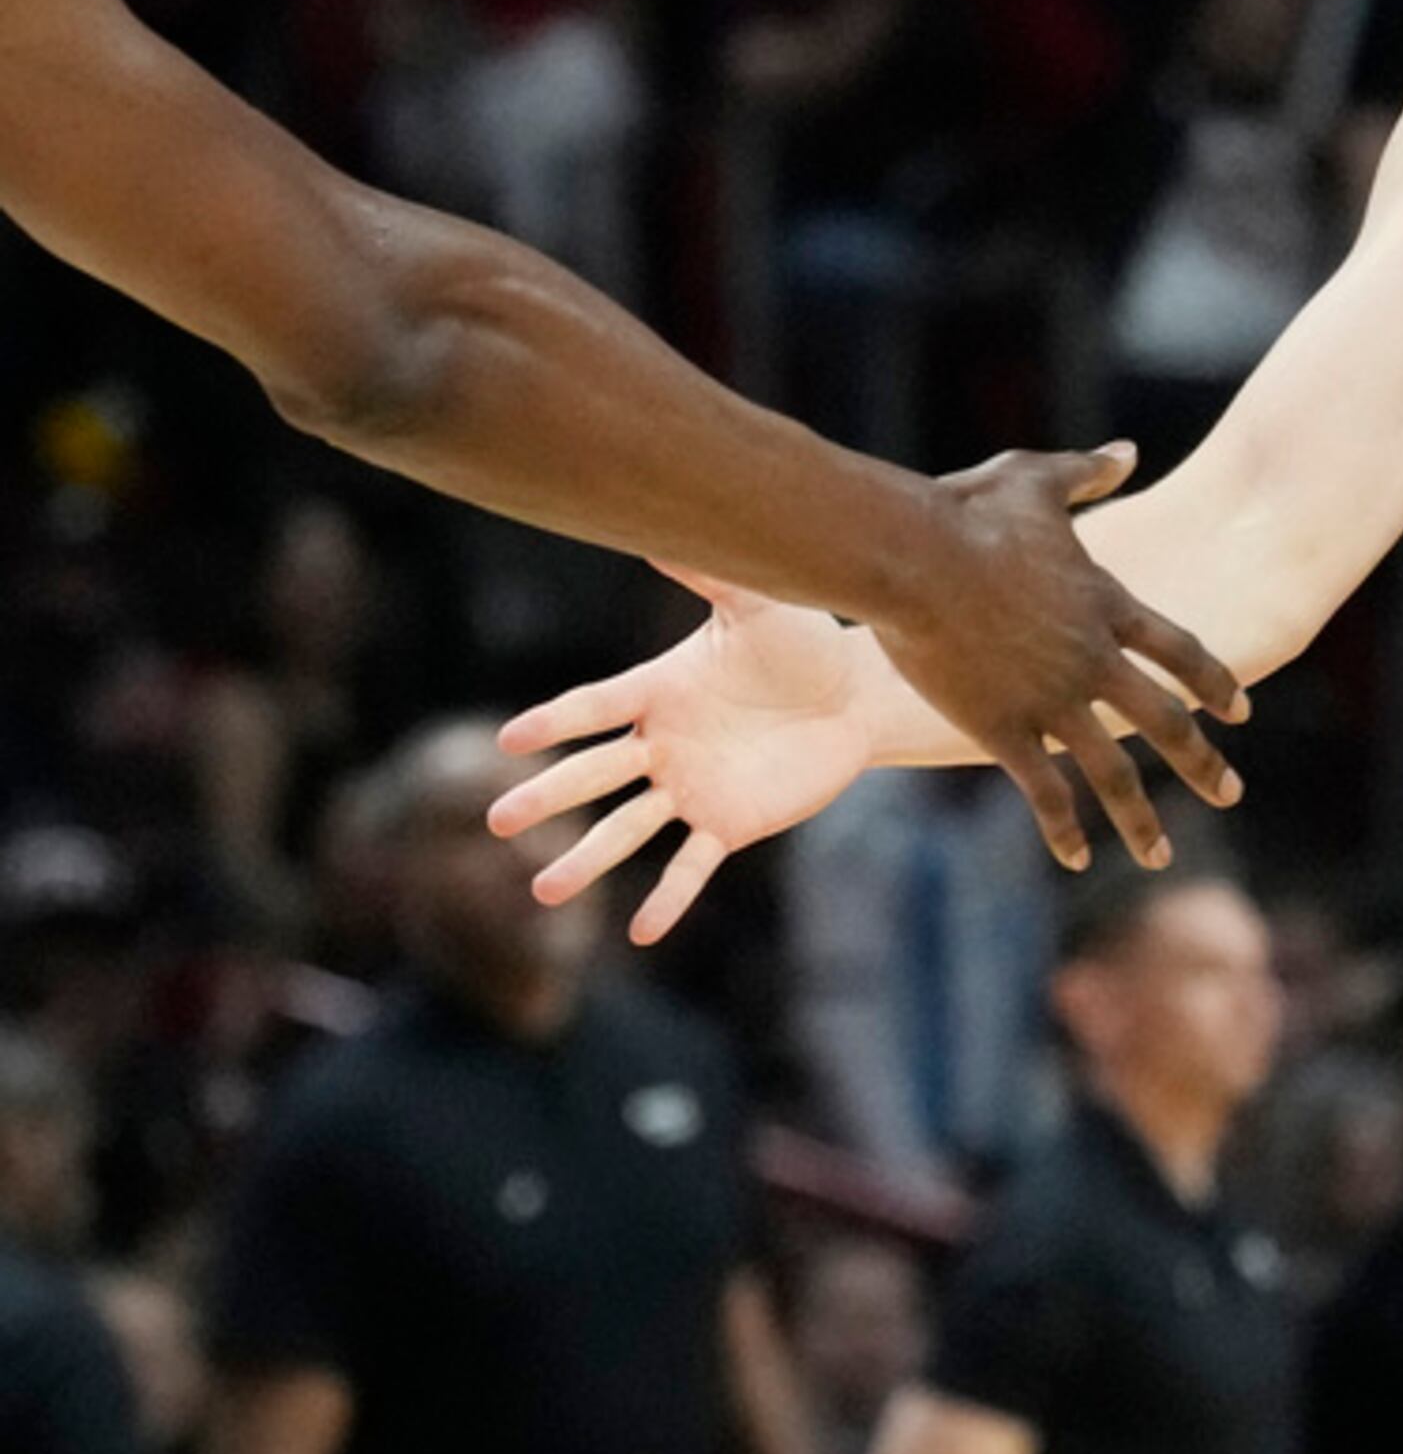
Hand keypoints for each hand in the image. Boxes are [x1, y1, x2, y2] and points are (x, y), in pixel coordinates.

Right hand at [491, 579, 883, 941]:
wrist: (852, 696)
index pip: (594, 709)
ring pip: (628, 829)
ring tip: (543, 893)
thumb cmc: (802, 641)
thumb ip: (709, 569)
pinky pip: (691, 865)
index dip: (555, 725)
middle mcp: (662, 745)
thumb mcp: (757, 602)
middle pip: (594, 776)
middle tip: (499, 821)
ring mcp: (692, 788)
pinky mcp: (730, 823)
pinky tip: (640, 933)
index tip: (507, 742)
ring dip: (588, 860)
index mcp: (657, 691)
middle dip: (549, 799)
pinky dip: (668, 899)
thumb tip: (657, 521)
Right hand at [872, 444, 1246, 868]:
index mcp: (1106, 605)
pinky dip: (1065, 829)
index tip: (1241, 710)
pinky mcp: (1003, 729)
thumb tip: (1127, 453)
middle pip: (1165, 720)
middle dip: (1201, 762)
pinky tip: (1079, 859)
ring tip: (1163, 856)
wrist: (910, 555)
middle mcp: (1093, 659)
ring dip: (1141, 819)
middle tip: (1231, 793)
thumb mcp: (1035, 479)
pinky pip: (1045, 791)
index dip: (1213, 681)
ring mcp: (1052, 699)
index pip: (1180, 652)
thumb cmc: (966, 511)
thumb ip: (1087, 473)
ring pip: (1114, 772)